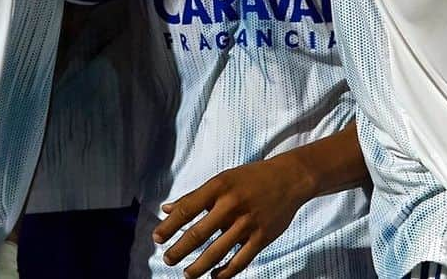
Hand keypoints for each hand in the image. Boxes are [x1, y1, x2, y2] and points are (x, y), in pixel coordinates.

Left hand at [153, 157, 309, 278]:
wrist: (289, 179)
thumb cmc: (250, 178)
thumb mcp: (222, 180)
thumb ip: (194, 196)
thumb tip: (166, 208)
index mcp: (219, 186)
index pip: (187, 208)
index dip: (169, 226)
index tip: (157, 239)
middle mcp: (232, 204)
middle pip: (199, 233)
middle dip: (179, 250)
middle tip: (168, 260)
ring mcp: (248, 222)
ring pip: (218, 251)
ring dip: (199, 267)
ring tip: (187, 274)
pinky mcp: (262, 236)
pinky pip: (240, 261)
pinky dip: (225, 272)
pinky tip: (215, 276)